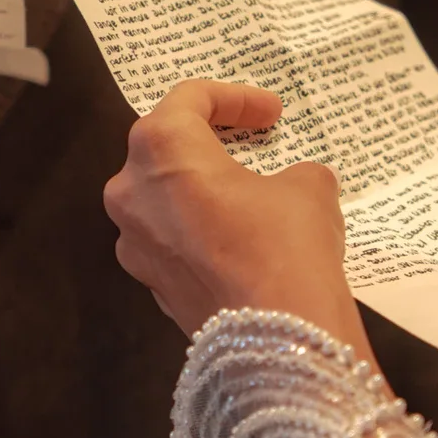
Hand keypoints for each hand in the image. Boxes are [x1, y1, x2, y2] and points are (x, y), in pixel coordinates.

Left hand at [103, 78, 370, 352]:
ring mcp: (132, 242)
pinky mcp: (148, 284)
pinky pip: (171, 240)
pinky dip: (200, 230)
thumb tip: (294, 185)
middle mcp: (129, 191)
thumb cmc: (286, 244)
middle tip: (253, 142)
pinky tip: (239, 240)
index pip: (190, 99)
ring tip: (248, 193)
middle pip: (165, 147)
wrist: (275, 340)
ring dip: (201, 188)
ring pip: (163, 198)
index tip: (271, 113)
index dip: (236, 98)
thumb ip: (293, 171)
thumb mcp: (307, 187)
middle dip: (210, 141)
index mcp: (161, 148)